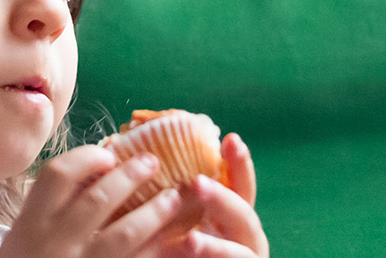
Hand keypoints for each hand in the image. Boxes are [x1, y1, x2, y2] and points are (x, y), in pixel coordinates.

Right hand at [0, 145, 195, 257]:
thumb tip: (99, 170)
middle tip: (152, 162)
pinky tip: (172, 238)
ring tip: (173, 198)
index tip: (109, 153)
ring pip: (125, 234)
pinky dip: (156, 249)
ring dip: (155, 212)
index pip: (59, 175)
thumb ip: (51, 206)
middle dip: (131, 176)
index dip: (88, 157)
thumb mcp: (25, 233)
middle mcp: (56, 242)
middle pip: (99, 199)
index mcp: (32, 222)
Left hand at [154, 133, 267, 257]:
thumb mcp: (180, 221)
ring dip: (214, 246)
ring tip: (189, 240)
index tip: (231, 139)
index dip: (239, 164)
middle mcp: (244, 238)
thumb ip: (175, 198)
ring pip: (239, 254)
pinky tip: (187, 253)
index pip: (241, 186)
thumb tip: (141, 159)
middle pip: (243, 215)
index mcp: (232, 218)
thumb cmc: (180, 247)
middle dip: (223, 198)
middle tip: (196, 184)